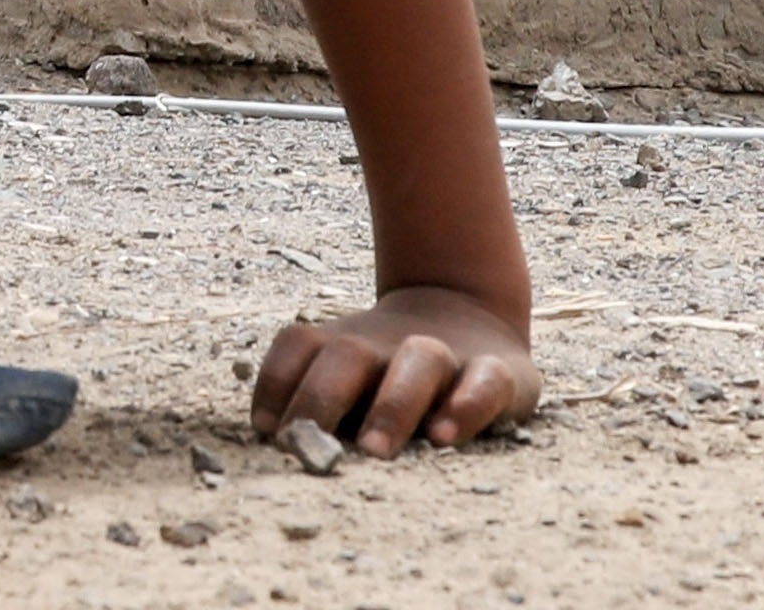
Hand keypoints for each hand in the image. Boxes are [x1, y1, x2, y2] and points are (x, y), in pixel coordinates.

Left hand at [249, 284, 538, 457]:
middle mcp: (387, 344)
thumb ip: (319, 404)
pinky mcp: (497, 371)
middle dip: (323, 397)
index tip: (266, 430)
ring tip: (375, 450)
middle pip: (347, 354)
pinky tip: (445, 436)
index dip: (276, 383)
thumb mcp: (351, 377)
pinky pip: (486, 381)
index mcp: (343, 344)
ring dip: (392, 404)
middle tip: (311, 446)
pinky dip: (466, 406)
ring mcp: (444, 354)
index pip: (298, 348)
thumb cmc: (390, 371)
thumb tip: (278, 451)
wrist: (466, 311)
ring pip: (419, 361)